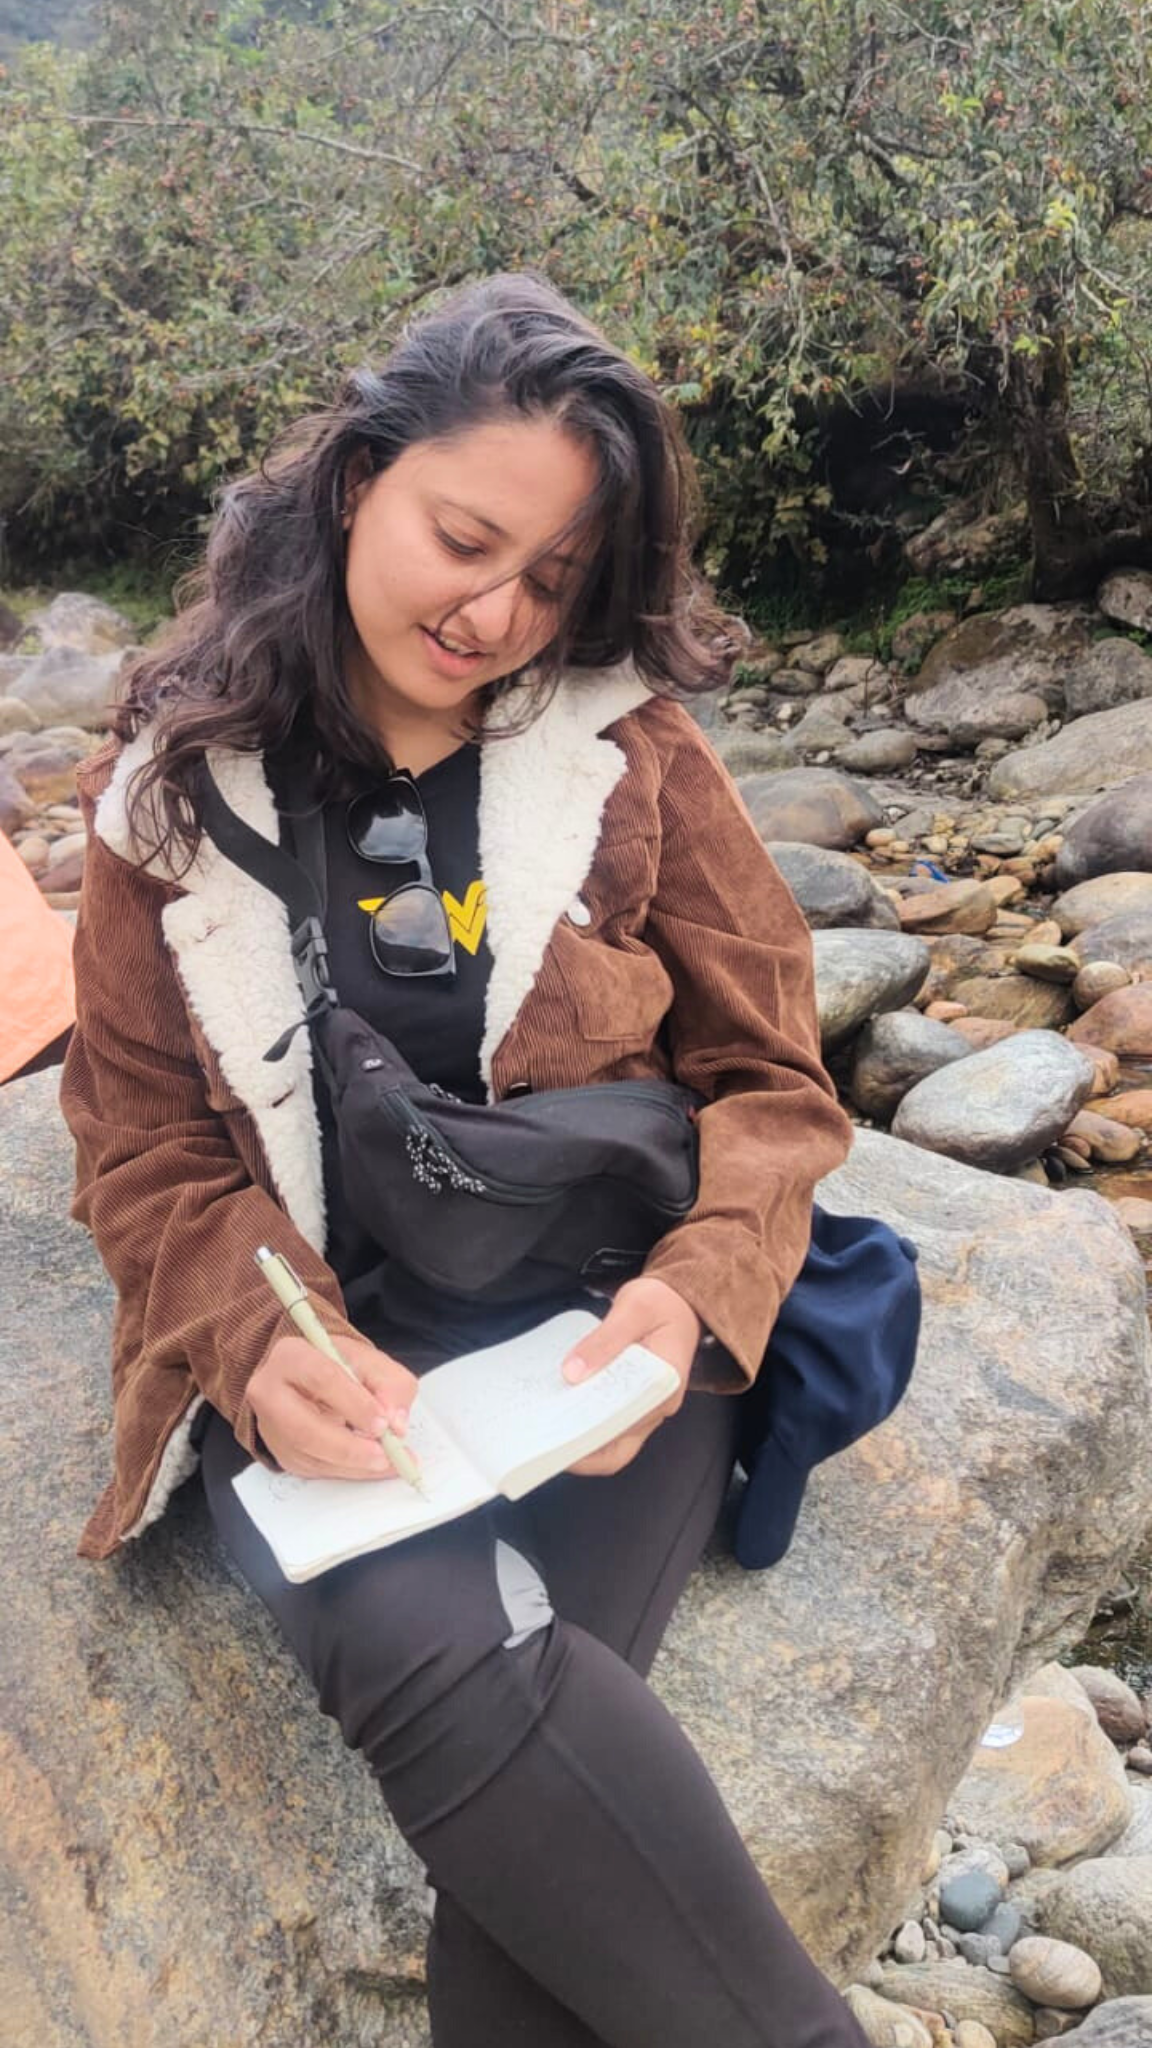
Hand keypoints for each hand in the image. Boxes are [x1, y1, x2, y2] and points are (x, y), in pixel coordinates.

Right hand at [246, 1330, 418, 1480]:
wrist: (309, 1376)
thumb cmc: (338, 1366)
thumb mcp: (371, 1361)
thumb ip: (390, 1385)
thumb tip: (395, 1423)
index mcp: (291, 1356)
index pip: (322, 1379)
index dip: (356, 1405)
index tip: (383, 1423)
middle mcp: (271, 1392)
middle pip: (305, 1429)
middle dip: (350, 1447)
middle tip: (385, 1454)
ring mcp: (272, 1426)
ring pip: (310, 1456)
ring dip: (354, 1465)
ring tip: (389, 1462)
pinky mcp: (281, 1452)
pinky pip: (316, 1469)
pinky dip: (349, 1471)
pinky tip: (372, 1465)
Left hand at [561, 1276, 701, 1476]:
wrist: (679, 1301)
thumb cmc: (661, 1302)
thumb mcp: (633, 1309)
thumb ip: (604, 1340)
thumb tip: (573, 1373)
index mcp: (664, 1384)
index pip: (627, 1425)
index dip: (594, 1438)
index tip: (561, 1438)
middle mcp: (657, 1406)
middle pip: (618, 1448)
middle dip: (581, 1453)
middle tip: (544, 1442)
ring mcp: (645, 1409)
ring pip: (611, 1442)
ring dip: (579, 1442)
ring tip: (546, 1429)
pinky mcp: (632, 1403)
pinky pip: (607, 1425)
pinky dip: (584, 1424)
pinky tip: (559, 1411)